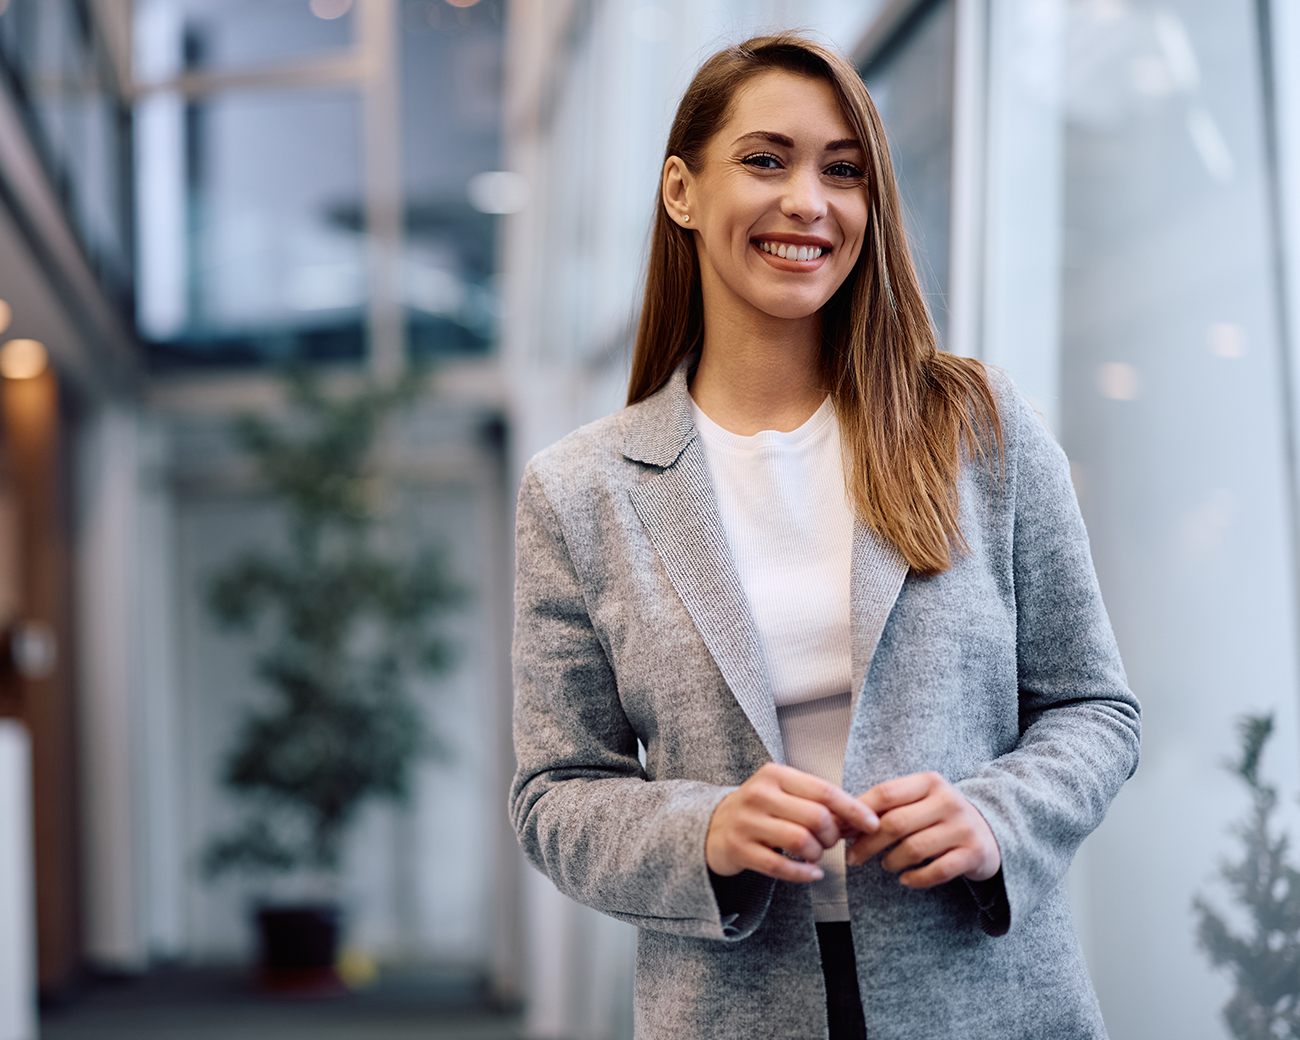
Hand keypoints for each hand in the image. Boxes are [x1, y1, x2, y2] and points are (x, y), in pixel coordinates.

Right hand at [706, 763, 878, 882]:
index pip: (824, 790)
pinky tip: (812, 873)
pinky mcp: (739, 849)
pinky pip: (781, 867)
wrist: (713, 826)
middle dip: (832, 836)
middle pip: (816, 817)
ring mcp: (747, 822)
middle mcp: (760, 794)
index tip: (872, 823)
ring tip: (815, 855)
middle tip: (830, 842)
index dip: (853, 809)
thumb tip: (861, 818)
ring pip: (800, 842)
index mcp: (775, 774)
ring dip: (817, 855)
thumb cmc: (759, 809)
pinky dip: (804, 874)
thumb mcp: (784, 793)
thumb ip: (818, 802)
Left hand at [844, 771, 1000, 886]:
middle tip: (853, 858)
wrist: (989, 832)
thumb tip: (843, 823)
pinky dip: (916, 878)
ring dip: (891, 861)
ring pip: (914, 848)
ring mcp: (962, 828)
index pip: (886, 793)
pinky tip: (905, 879)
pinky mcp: (973, 854)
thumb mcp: (918, 801)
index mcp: (929, 782)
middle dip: (868, 843)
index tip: (843, 831)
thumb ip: (885, 807)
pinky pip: (937, 871)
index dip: (859, 814)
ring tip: (885, 865)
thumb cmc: (939, 816)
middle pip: (895, 823)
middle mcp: (947, 801)